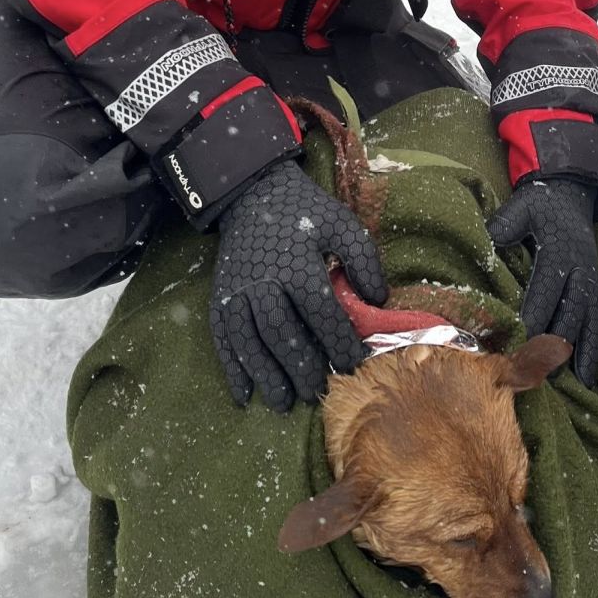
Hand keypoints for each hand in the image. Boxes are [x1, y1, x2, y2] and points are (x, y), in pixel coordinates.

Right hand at [210, 160, 386, 410]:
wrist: (252, 194)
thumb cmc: (304, 212)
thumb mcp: (342, 224)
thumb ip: (363, 259)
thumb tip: (377, 300)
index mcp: (297, 265)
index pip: (321, 314)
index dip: (338, 343)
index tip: (354, 365)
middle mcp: (263, 283)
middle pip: (283, 334)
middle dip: (302, 368)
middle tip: (319, 394)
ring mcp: (237, 292)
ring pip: (250, 342)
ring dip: (266, 376)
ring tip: (283, 403)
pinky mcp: (220, 298)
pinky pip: (224, 339)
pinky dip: (233, 369)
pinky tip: (244, 395)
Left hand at [487, 180, 597, 386]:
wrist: (572, 192)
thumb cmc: (539, 204)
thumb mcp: (520, 208)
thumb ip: (502, 229)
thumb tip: (483, 249)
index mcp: (560, 253)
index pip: (545, 291)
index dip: (533, 316)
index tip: (518, 341)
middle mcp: (580, 271)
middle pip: (568, 312)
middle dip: (552, 342)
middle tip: (534, 370)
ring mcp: (591, 282)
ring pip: (586, 323)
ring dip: (576, 352)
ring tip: (565, 381)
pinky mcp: (596, 290)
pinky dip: (593, 351)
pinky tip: (587, 377)